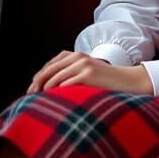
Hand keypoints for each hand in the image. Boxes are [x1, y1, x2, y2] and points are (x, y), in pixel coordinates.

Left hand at [27, 50, 153, 94]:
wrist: (128, 81)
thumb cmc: (106, 82)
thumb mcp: (87, 72)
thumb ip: (70, 74)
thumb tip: (47, 87)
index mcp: (75, 55)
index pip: (49, 65)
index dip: (38, 77)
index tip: (31, 90)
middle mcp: (77, 57)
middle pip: (49, 70)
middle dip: (37, 84)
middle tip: (30, 96)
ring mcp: (83, 65)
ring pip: (55, 78)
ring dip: (45, 91)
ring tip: (39, 101)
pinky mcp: (88, 75)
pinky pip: (66, 84)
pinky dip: (58, 93)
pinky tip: (55, 102)